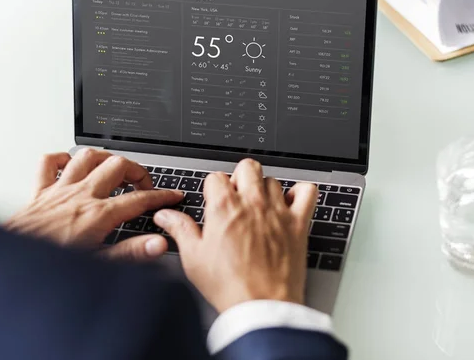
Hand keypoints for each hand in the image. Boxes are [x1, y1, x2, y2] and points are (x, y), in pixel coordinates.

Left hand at [5, 150, 183, 260]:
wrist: (16, 261)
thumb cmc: (51, 265)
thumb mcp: (99, 264)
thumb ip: (132, 253)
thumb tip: (158, 244)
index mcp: (98, 215)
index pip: (139, 199)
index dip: (162, 196)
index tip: (173, 195)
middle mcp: (81, 196)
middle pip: (117, 166)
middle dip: (137, 171)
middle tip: (144, 184)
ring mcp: (59, 190)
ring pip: (87, 157)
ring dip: (105, 158)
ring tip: (115, 168)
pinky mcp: (39, 191)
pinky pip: (49, 163)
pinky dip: (62, 159)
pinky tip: (72, 165)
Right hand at [154, 159, 317, 312]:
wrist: (261, 306)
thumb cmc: (229, 286)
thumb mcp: (194, 258)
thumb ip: (181, 230)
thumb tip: (166, 216)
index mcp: (224, 208)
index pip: (216, 177)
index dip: (213, 188)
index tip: (215, 200)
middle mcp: (252, 204)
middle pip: (247, 167)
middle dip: (240, 177)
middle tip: (237, 197)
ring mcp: (277, 211)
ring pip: (273, 180)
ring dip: (265, 188)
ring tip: (260, 206)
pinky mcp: (298, 223)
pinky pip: (307, 192)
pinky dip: (301, 192)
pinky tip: (291, 202)